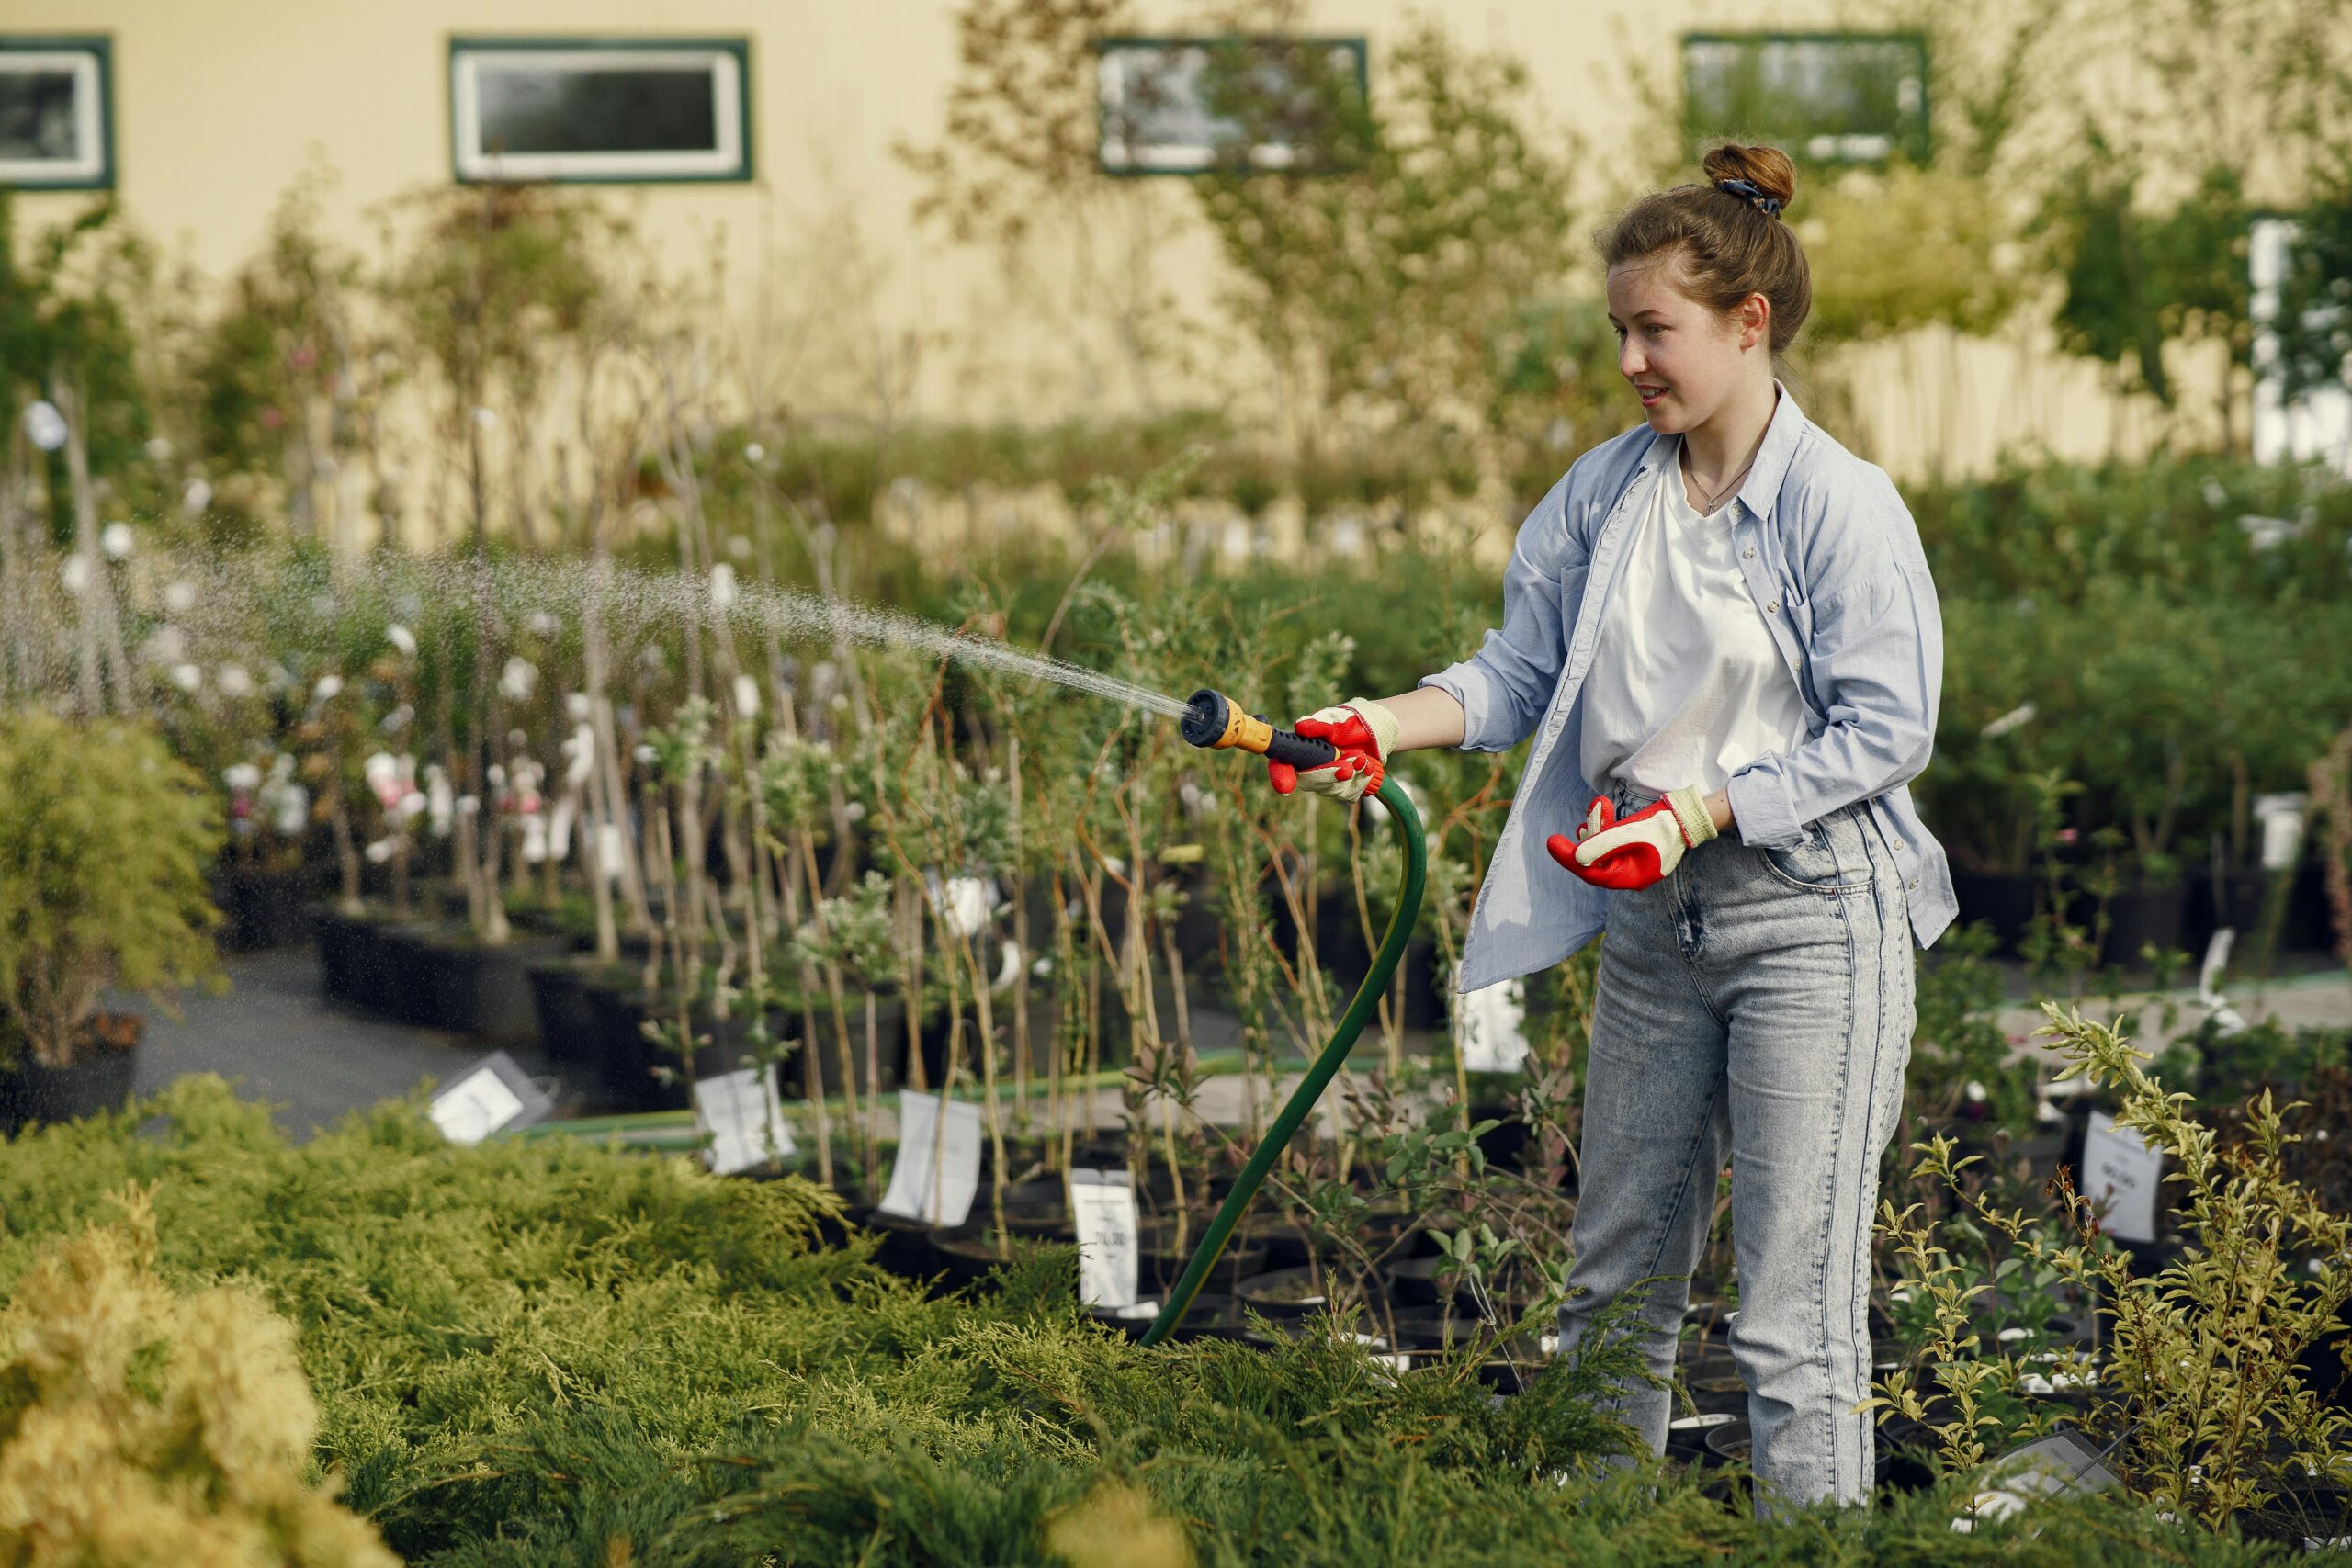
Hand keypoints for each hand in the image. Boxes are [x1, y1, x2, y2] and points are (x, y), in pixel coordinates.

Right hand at [1268, 698, 1400, 803]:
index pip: (1280, 766)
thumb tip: (1301, 726)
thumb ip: (1320, 724)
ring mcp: (1324, 782)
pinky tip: (1368, 766)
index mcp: (1298, 750)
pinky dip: (1361, 779)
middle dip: (1330, 775)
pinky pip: (1349, 793)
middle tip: (1347, 768)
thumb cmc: (1347, 723)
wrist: (1371, 733)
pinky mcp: (1342, 790)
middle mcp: (1307, 770)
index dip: (1280, 777)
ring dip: (1352, 775)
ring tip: (1363, 758)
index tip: (1285, 788)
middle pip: (1310, 782)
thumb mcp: (1336, 719)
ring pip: (1333, 789)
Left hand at [1545, 786, 1716, 889]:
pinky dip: (1603, 823)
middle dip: (1588, 835)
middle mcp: (1627, 872)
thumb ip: (1604, 843)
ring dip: (1596, 825)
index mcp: (1631, 877)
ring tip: (1600, 804)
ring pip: (1599, 845)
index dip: (1569, 858)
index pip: (1591, 873)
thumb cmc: (1664, 825)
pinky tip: (1600, 807)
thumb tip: (1576, 856)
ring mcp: (1628, 859)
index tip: (1552, 842)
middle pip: (1593, 858)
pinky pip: (1607, 837)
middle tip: (1584, 817)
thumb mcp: (1632, 832)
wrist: (1687, 815)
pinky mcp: (1628, 845)